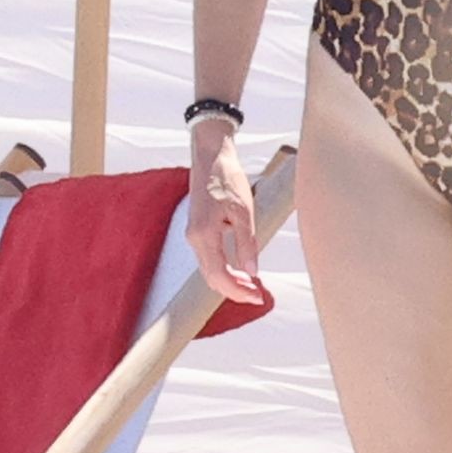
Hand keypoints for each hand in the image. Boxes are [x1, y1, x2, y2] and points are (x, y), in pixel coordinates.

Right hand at [185, 127, 262, 303]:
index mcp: (204, 234)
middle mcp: (194, 238)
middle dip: (234, 291)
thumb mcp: (244, 210)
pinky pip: (208, 259)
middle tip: (258, 295)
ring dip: (229, 282)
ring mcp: (193, 235)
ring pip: (208, 270)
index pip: (219, 275)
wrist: (211, 156)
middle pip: (211, 278)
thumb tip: (251, 272)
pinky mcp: (197, 230)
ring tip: (253, 287)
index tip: (258, 296)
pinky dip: (223, 270)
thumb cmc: (228, 179)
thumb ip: (247, 243)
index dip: (238, 290)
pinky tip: (240, 271)